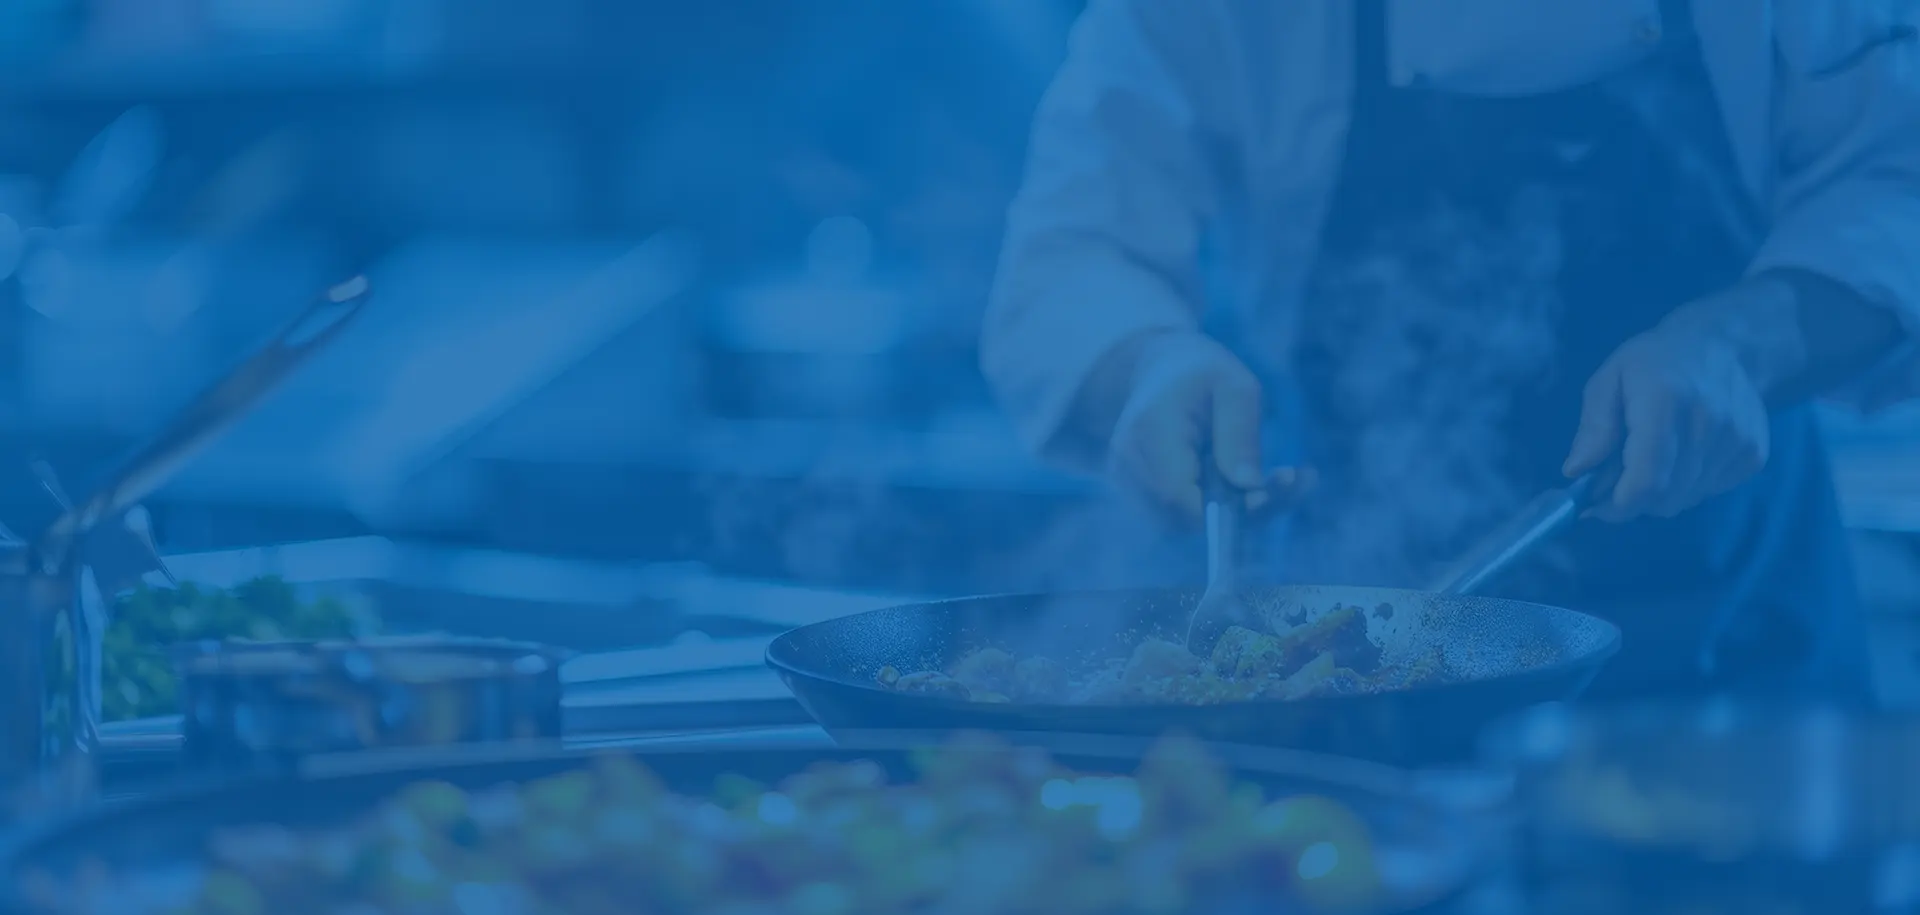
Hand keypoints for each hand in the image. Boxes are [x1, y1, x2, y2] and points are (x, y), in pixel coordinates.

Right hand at [1103, 331, 1311, 524]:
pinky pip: (1177, 517)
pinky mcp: (1134, 492)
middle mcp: (1129, 460)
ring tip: (1269, 480)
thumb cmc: (1202, 373)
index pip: (1178, 495)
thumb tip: (1249, 486)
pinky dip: (1213, 510)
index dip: (1225, 507)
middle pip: (1181, 516)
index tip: (1272, 488)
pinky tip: (1239, 483)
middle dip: (1237, 513)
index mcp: (1151, 428)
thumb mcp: (1235, 388)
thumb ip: (1240, 433)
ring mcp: (1126, 479)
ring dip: (1230, 514)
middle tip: (1286, 483)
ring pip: (1181, 523)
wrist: (1158, 371)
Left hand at [1563, 316, 1771, 521]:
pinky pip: (1710, 492)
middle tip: (1616, 481)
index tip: (1595, 507)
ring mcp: (1738, 441)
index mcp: (1666, 402)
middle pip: (1665, 497)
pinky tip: (1682, 455)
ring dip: (1660, 493)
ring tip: (1651, 460)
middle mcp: (1709, 423)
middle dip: (1633, 501)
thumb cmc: (1653, 362)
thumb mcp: (1608, 380)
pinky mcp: (1754, 454)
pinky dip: (1688, 485)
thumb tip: (1574, 471)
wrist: (1725, 347)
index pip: (1646, 479)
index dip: (1617, 505)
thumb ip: (1593, 427)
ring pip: (1687, 499)